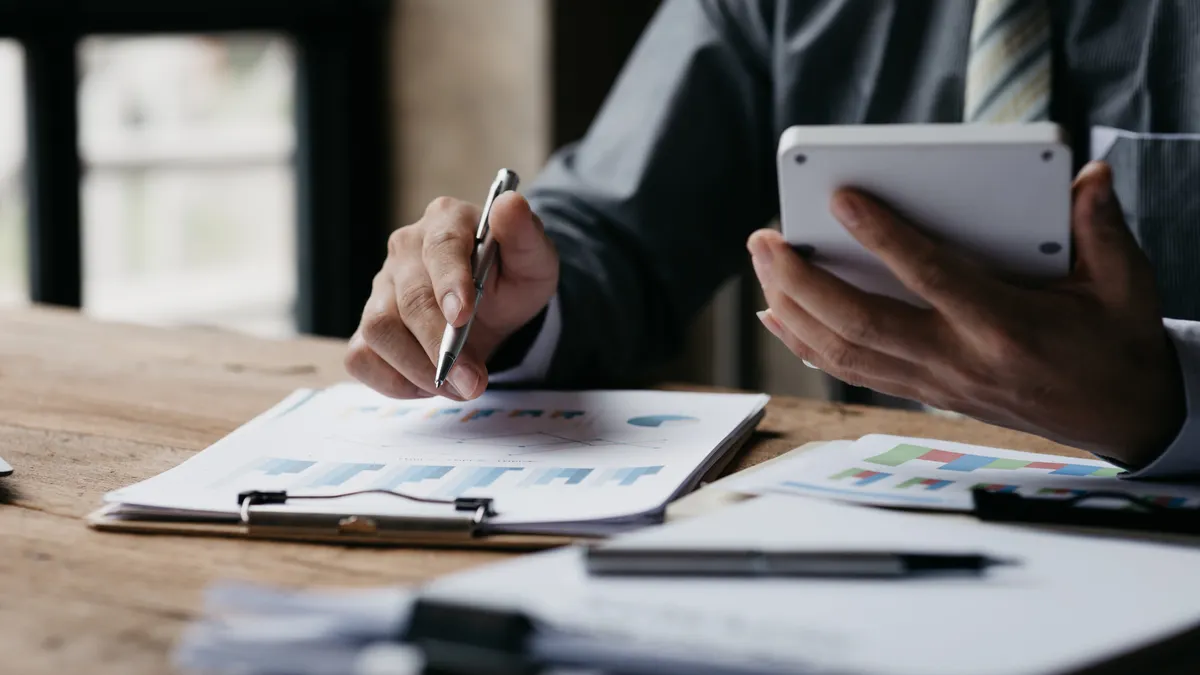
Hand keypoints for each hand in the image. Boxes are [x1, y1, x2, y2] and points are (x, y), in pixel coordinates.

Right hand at [346, 193, 557, 400]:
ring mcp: (381, 286)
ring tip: (459, 386)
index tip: (463, 317)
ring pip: (379, 329)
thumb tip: (511, 204)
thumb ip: (526, 236)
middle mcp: (405, 249)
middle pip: (408, 297)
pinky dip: (394, 381)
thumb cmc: (511, 278)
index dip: (449, 282)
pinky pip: (362, 357)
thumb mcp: (534, 260)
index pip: (441, 245)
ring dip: (417, 368)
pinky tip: (430, 385)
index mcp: (447, 220)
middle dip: (439, 345)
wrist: (494, 305)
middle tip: (473, 381)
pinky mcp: (369, 324)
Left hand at [748, 161, 1184, 465]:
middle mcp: (959, 362)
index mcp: (1005, 328)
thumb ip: (1102, 227)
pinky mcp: (925, 394)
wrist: (1124, 419)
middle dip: (801, 281)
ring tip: (761, 265)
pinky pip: (853, 369)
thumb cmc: (1118, 345)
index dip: (883, 237)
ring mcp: (935, 384)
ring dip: (793, 309)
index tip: (841, 198)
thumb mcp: (1126, 283)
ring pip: (844, 353)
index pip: (931, 276)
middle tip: (764, 238)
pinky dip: (808, 343)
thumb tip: (1088, 175)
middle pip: (860, 324)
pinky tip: (778, 316)